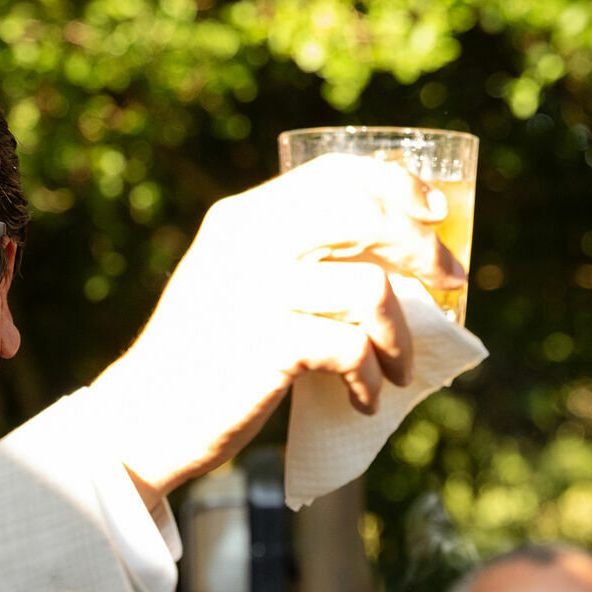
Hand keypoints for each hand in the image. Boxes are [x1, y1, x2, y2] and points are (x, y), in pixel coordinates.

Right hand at [93, 154, 464, 503]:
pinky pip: (351, 348)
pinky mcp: (266, 345)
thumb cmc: (201, 359)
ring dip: (402, 332)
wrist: (143, 418)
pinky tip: (365, 398)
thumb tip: (388, 261)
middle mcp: (247, 243)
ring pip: (369, 286)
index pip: (333, 174)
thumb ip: (286, 259)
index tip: (436, 212)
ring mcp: (255, 292)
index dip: (396, 184)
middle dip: (421, 248)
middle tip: (448, 283)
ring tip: (398, 367)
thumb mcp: (233, 286)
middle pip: (362, 214)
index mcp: (241, 219)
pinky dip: (371, 377)